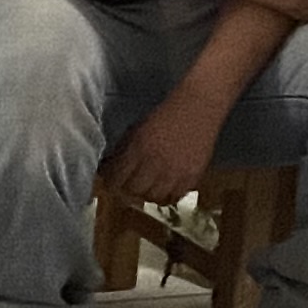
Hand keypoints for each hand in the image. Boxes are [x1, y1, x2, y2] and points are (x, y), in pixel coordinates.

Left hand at [102, 91, 223, 212]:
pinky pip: (175, 197)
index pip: (117, 178)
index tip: (111, 181)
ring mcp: (175, 173)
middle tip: (128, 186)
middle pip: (134, 191)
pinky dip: (167, 196)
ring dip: (147, 195)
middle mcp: (155, 164)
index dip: (110, 182)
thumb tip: (109, 167)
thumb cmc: (163, 116)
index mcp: (138, 148)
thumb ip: (123, 150)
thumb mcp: (136, 129)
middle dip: (127, 190)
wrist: (197, 108)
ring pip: (154, 198)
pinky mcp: (192, 177)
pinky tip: (165, 189)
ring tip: (147, 189)